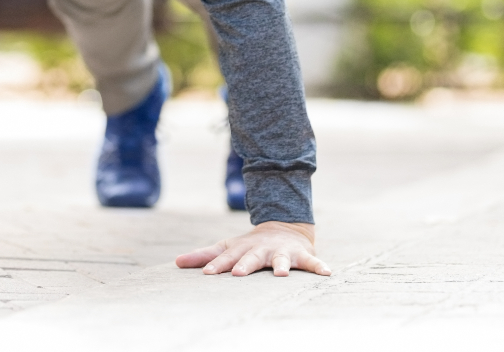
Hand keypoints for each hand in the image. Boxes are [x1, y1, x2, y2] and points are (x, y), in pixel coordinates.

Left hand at [174, 221, 330, 277]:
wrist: (282, 228)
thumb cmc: (249, 245)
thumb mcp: (227, 247)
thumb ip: (204, 256)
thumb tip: (176, 262)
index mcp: (241, 249)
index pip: (226, 258)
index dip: (216, 265)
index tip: (207, 274)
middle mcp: (261, 250)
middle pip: (251, 258)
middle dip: (245, 265)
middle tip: (238, 273)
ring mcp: (281, 253)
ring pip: (281, 260)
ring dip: (282, 266)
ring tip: (282, 275)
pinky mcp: (301, 255)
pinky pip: (312, 262)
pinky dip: (319, 267)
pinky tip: (327, 273)